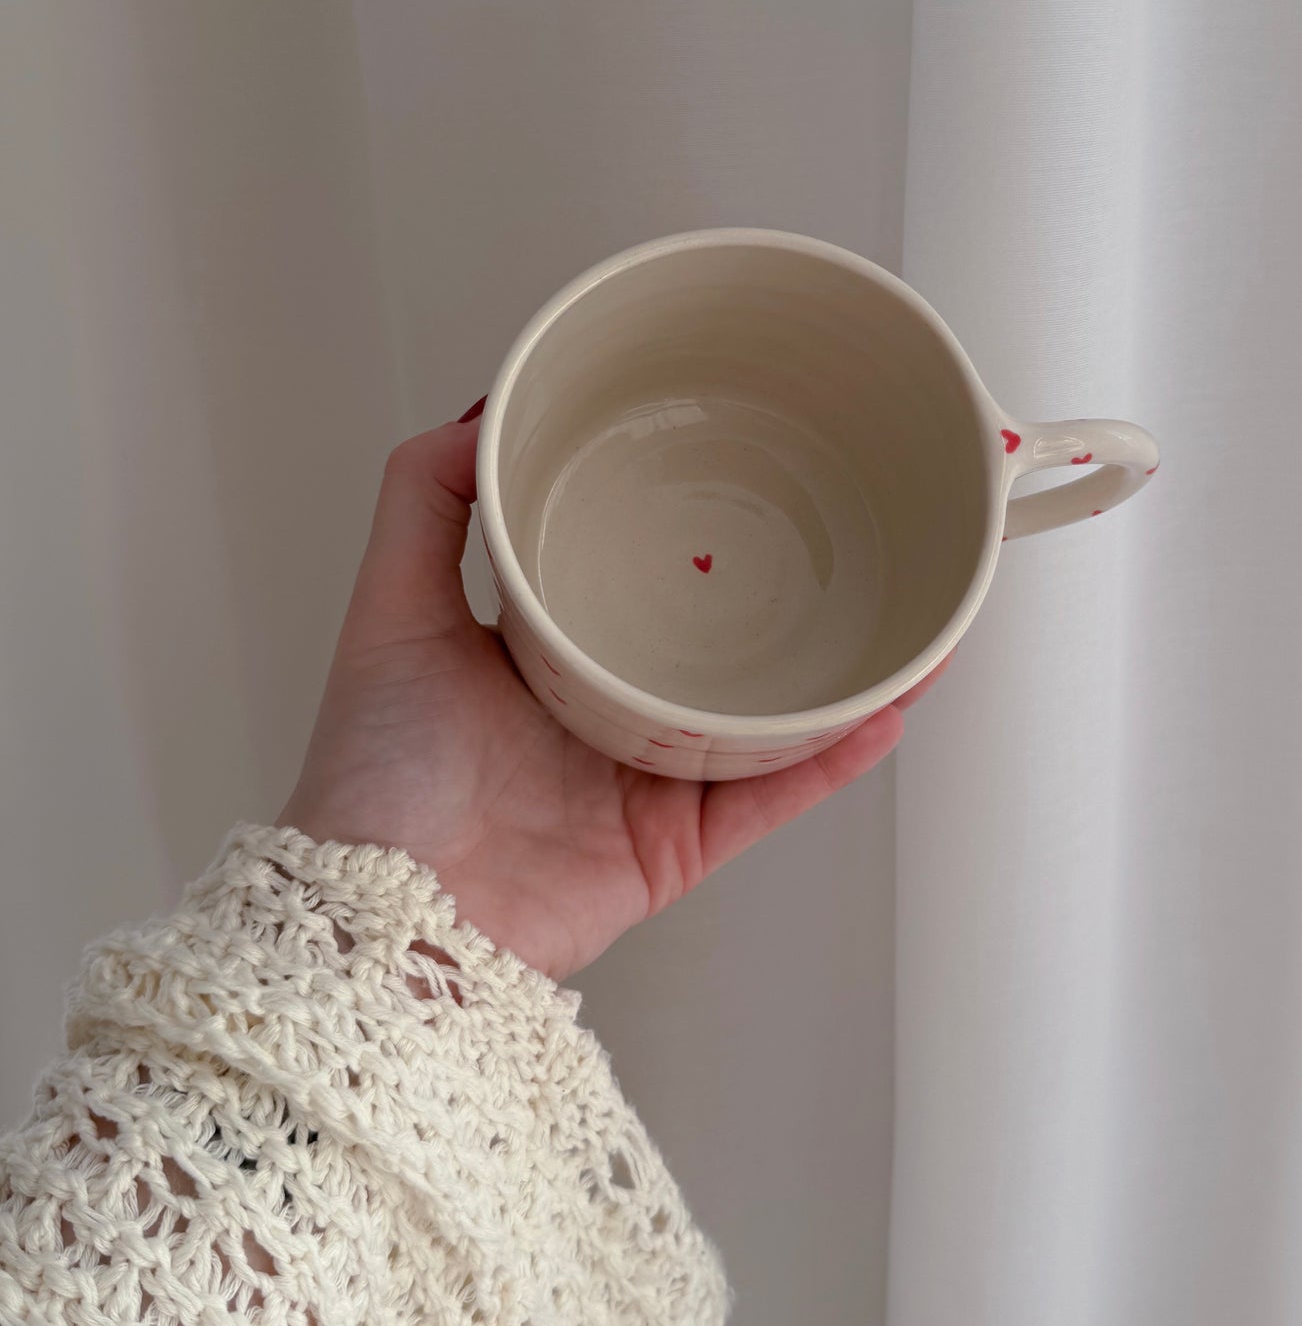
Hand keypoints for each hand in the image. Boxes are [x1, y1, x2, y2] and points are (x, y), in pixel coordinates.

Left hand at [279, 412, 952, 979]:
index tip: (722, 455)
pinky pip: (772, 793)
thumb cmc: (376, 773)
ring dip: (836, 671)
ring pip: (762, 717)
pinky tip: (887, 701)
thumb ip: (425, 501)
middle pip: (707, 643)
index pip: (617, 575)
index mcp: (534, 655)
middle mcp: (597, 713)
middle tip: (842, 526)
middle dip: (777, 595)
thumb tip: (485, 408)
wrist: (391, 918)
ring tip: (901, 610)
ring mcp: (644, 782)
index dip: (669, 524)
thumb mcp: (389, 608)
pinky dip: (833, 754)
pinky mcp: (677, 846)